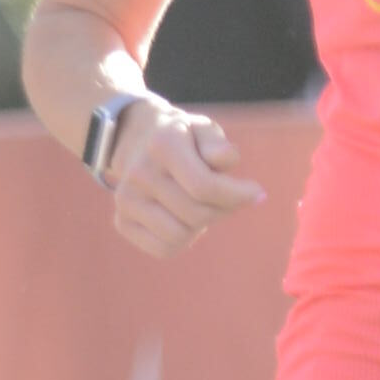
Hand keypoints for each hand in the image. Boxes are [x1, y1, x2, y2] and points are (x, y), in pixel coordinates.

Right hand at [102, 98, 263, 258]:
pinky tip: (185, 219)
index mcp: (163, 144)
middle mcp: (139, 172)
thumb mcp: (205, 131)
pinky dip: (183, 240)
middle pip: (196, 213)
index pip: (204, 186)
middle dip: (224, 209)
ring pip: (180, 235)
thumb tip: (228, 159)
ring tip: (203, 206)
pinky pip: (164, 249)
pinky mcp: (122, 222)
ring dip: (202, 225)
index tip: (257, 193)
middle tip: (229, 199)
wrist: (140, 142)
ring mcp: (126, 200)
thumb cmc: (186, 140)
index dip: (238, 195)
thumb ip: (219, 145)